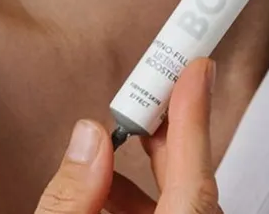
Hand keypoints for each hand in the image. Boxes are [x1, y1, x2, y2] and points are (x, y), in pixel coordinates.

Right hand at [35, 58, 221, 213]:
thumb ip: (70, 197)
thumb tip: (88, 136)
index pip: (195, 179)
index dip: (194, 117)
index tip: (199, 68)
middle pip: (194, 184)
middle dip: (173, 133)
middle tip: (157, 87)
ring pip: (184, 203)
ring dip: (155, 168)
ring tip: (122, 135)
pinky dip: (146, 199)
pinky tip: (108, 189)